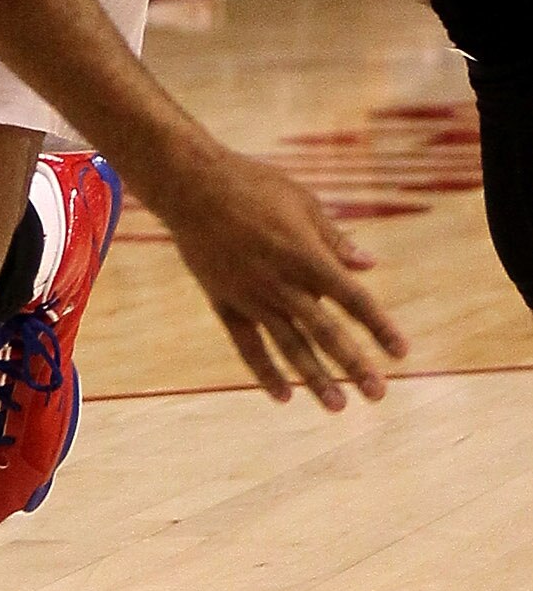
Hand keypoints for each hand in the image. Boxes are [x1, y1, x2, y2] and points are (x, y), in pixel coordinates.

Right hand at [150, 139, 407, 409]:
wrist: (189, 184)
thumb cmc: (252, 184)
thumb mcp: (303, 202)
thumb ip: (335, 239)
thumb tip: (369, 265)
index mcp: (306, 255)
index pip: (353, 299)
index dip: (379, 326)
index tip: (401, 352)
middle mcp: (281, 282)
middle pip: (325, 331)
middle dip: (354, 364)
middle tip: (379, 394)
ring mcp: (250, 295)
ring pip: (288, 345)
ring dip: (315, 378)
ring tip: (338, 406)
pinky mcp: (224, 300)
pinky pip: (247, 343)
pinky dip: (264, 370)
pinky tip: (283, 396)